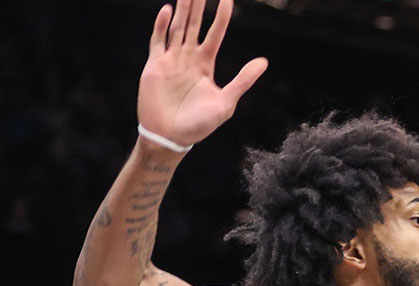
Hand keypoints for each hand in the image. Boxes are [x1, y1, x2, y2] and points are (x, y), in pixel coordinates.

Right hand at [139, 0, 267, 147]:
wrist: (171, 138)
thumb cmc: (199, 125)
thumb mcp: (226, 103)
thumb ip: (243, 81)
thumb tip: (264, 62)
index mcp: (205, 64)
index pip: (215, 33)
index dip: (221, 16)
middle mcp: (188, 58)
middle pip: (194, 24)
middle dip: (198, 5)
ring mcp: (170, 60)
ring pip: (176, 27)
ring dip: (182, 9)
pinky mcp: (154, 66)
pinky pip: (157, 41)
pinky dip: (160, 25)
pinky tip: (167, 10)